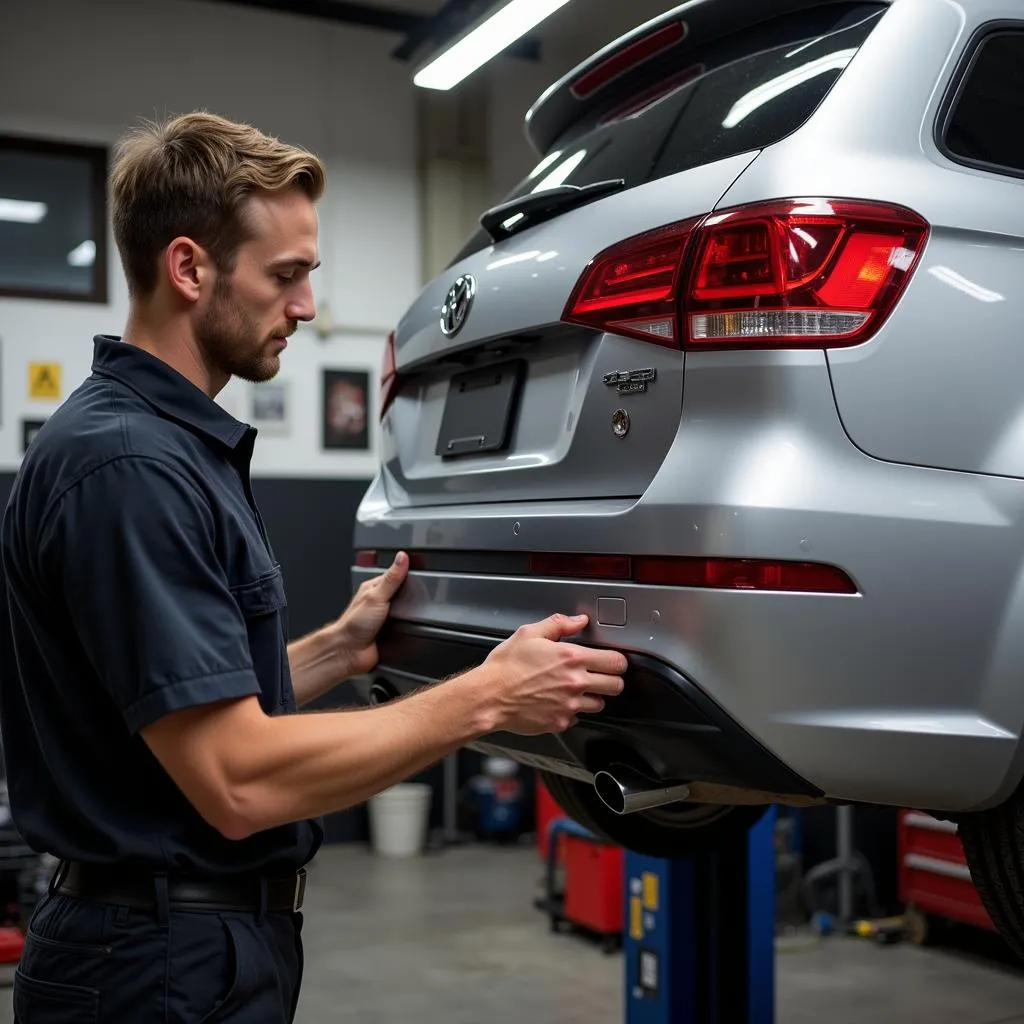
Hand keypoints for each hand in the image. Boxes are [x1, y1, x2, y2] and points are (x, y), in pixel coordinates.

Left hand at [334, 552, 408, 677]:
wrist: (350, 652)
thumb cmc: (353, 624)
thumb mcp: (377, 596)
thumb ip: (392, 577)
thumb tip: (402, 557)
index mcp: (374, 588)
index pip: (395, 574)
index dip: (407, 571)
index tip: (420, 567)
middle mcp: (379, 602)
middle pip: (402, 593)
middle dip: (411, 593)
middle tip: (422, 589)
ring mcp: (384, 617)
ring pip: (405, 610)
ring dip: (410, 611)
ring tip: (417, 607)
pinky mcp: (390, 632)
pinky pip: (405, 626)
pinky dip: (409, 626)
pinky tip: (411, 625)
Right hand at [481, 613, 627, 735]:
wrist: (489, 696)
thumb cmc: (505, 666)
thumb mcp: (529, 634)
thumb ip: (559, 624)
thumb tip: (578, 620)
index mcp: (571, 657)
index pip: (616, 662)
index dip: (617, 661)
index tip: (612, 661)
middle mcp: (575, 682)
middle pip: (616, 686)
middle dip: (611, 680)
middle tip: (600, 676)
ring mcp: (569, 705)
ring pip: (600, 704)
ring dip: (593, 697)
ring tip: (576, 690)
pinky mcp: (560, 722)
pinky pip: (578, 718)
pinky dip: (572, 712)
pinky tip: (558, 702)